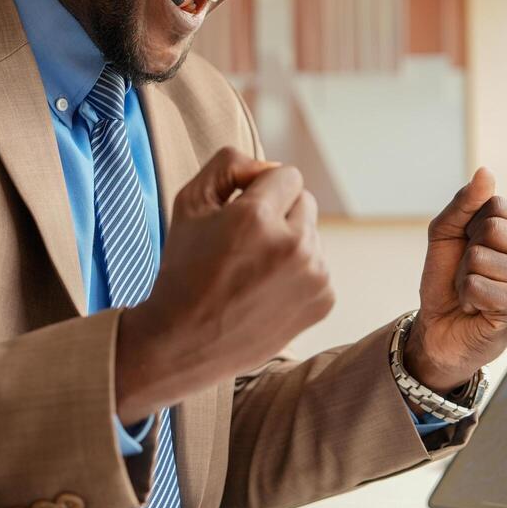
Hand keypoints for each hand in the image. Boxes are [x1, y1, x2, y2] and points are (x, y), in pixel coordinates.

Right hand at [115, 147, 332, 423]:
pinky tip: (265, 292)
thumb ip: (229, 165)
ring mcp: (313, 275)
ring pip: (312, 235)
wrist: (185, 342)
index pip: (286, 174)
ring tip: (252, 272)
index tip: (240, 210)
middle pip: (305, 201)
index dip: (260, 188)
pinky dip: (298, 274)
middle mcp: (293, 244)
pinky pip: (318, 267)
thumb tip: (266, 167)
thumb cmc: (183, 269)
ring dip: (289, 244)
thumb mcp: (189, 203)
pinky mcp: (323, 300)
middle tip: (244, 242)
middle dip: (279, 213)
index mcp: (257, 217)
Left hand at [405, 168, 506, 392]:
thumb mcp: (447, 232)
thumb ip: (465, 203)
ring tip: (475, 293)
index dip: (469, 227)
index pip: (495, 205)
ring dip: (464, 278)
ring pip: (480, 258)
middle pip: (491, 229)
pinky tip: (478, 309)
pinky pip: (477, 285)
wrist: (442, 328)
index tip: (471, 249)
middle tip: (473, 275)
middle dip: (467, 253)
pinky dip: (466, 297)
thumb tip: (485, 172)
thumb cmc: (449, 279)